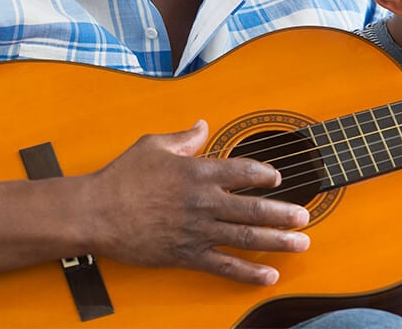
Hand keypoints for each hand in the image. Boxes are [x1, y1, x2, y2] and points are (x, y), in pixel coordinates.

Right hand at [87, 120, 309, 284]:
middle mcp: (203, 201)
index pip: (243, 170)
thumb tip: (202, 125)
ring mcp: (197, 230)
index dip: (265, 174)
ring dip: (278, 241)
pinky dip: (248, 273)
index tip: (278, 178)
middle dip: (284, 213)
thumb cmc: (122, 176)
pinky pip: (224, 266)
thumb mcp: (153, 145)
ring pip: (246, 237)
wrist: (96, 212)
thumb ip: (184, 138)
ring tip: (302, 243)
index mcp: (198, 171)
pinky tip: (269, 276)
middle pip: (253, 208)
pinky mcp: (186, 254)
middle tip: (305, 216)